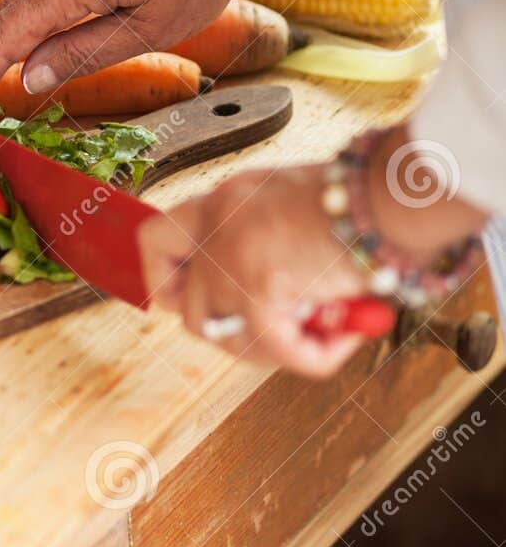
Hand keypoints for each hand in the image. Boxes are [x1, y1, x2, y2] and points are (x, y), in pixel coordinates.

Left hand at [139, 164, 372, 378]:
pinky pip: (279, 351)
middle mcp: (217, 227)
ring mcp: (232, 260)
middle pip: (189, 309)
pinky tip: (343, 338)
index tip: (187, 300)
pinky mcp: (260, 293)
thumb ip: (270, 236)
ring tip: (315, 334)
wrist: (391, 191)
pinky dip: (314, 356)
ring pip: (227, 337)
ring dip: (269, 348)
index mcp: (225, 199)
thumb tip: (277, 289)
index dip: (166, 280)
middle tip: (270, 332)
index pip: (156, 240)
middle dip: (229, 332)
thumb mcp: (296, 200)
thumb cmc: (360, 194)